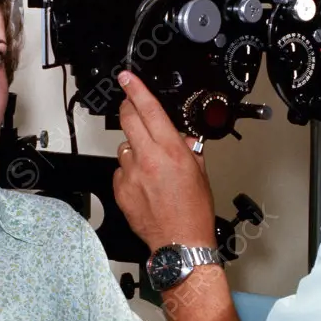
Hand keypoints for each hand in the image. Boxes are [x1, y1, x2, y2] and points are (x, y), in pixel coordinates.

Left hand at [112, 71, 216, 253]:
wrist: (180, 242)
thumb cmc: (193, 211)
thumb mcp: (199, 172)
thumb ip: (188, 149)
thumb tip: (180, 137)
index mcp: (171, 150)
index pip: (149, 109)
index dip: (135, 89)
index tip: (127, 78)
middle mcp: (148, 158)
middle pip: (127, 119)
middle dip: (127, 109)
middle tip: (131, 107)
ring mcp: (131, 174)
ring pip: (124, 146)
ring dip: (134, 147)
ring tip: (149, 165)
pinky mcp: (120, 189)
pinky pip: (121, 170)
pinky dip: (130, 172)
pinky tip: (144, 184)